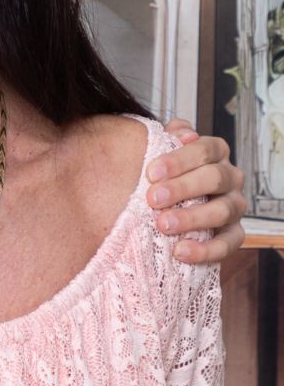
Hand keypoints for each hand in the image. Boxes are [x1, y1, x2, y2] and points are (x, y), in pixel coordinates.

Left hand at [149, 121, 246, 263]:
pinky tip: (180, 251)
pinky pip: (229, 244)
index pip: (204, 150)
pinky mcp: (234, 234)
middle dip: (182, 188)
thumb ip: (167, 137)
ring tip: (164, 225)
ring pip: (223, 211)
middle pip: (215, 178)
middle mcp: (230, 177)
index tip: (151, 173)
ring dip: (193, 218)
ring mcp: (234, 206)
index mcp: (214, 153)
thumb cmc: (162, 171)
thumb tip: (181, 134)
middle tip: (153, 199)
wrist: (165, 200)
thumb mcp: (160, 149)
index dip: (179, 160)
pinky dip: (206, 250)